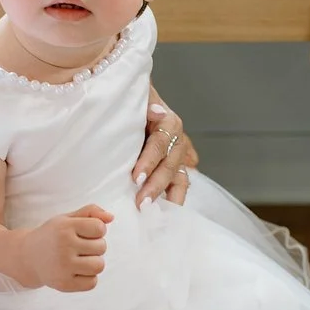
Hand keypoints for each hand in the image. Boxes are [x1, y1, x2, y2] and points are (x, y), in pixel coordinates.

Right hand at [20, 205, 112, 291]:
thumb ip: (90, 212)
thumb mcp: (67, 218)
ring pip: (99, 266)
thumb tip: (111, 217)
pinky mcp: (63, 284)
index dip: (97, 229)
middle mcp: (63, 246)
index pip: (100, 227)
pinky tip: (77, 271)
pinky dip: (89, 278)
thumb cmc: (53, 235)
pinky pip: (92, 283)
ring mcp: (63, 267)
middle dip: (96, 246)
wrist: (27, 257)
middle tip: (81, 246)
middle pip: (102, 247)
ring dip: (94, 262)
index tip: (86, 232)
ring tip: (82, 259)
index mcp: (65, 227)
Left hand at [132, 85, 198, 207]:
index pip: (160, 143)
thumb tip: (156, 111)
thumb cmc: (129, 100)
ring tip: (154, 212)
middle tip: (140, 203)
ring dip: (169, 197)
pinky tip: (166, 214)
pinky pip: (179, 185)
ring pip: (180, 178)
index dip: (149, 161)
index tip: (135, 178)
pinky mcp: (175, 167)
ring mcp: (178, 155)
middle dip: (155, 185)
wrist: (132, 102)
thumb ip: (143, 100)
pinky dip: (174, 199)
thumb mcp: (135, 95)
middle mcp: (177, 138)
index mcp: (168, 120)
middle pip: (170, 164)